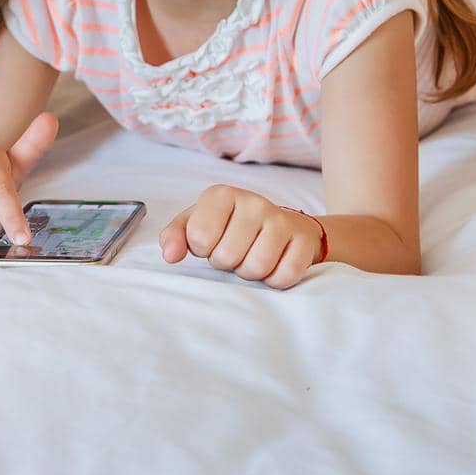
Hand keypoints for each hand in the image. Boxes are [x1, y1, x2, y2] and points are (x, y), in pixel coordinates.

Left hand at [159, 185, 324, 289]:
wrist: (283, 226)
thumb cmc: (230, 227)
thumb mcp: (197, 224)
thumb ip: (175, 236)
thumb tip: (170, 256)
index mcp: (221, 195)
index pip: (198, 237)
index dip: (202, 249)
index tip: (211, 241)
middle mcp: (253, 202)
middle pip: (226, 256)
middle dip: (227, 263)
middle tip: (235, 252)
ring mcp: (281, 219)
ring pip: (256, 267)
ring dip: (250, 273)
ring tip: (251, 257)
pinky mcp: (305, 239)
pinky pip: (284, 276)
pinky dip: (275, 280)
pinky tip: (274, 264)